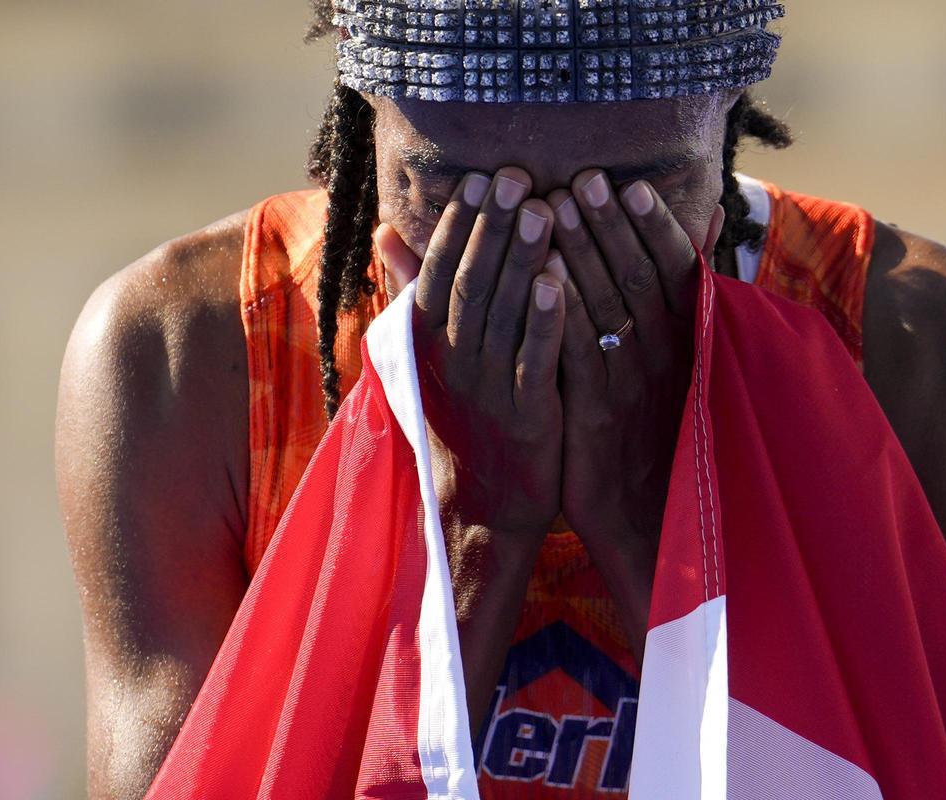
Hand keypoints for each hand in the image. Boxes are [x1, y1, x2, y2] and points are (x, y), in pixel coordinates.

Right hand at [375, 167, 565, 733]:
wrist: (482, 505)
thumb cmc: (462, 418)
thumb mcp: (428, 355)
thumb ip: (413, 292)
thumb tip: (388, 233)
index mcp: (429, 343)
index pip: (439, 272)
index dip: (459, 225)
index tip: (479, 178)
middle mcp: (452, 360)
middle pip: (470, 283)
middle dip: (492, 228)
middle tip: (513, 176)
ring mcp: (487, 388)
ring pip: (501, 315)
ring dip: (519, 260)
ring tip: (541, 210)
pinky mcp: (526, 415)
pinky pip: (532, 360)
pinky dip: (543, 319)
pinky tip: (557, 279)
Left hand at [548, 171, 722, 654]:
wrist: (650, 522)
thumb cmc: (658, 438)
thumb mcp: (679, 373)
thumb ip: (680, 310)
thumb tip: (701, 239)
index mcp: (685, 344)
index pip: (672, 273)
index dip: (651, 229)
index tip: (627, 186)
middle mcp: (664, 357)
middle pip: (636, 277)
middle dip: (610, 226)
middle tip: (585, 178)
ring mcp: (632, 387)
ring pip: (607, 307)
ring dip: (582, 253)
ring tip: (555, 206)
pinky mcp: (598, 417)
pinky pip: (579, 354)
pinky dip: (561, 311)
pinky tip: (541, 275)